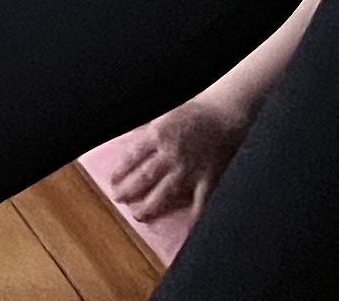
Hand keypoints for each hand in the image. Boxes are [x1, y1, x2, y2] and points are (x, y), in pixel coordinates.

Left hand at [103, 92, 250, 230]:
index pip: (133, 156)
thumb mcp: (163, 111)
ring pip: (165, 193)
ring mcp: (190, 169)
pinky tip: (183, 227)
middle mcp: (171, 154)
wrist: (226, 113)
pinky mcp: (208, 179)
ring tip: (138, 215)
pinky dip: (192, 216)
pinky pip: (199, 202)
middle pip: (145, 177)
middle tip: (118, 199)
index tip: (112, 181)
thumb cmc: (194, 111)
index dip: (121, 171)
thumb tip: (126, 139)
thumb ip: (145, 128)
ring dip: (150, 206)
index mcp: (158, 134)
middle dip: (129, 191)